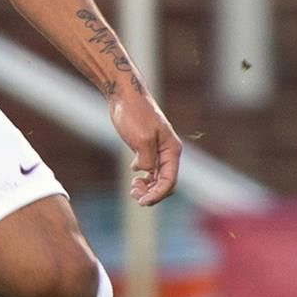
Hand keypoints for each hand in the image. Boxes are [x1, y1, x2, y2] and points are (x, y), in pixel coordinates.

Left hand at [109, 91, 181, 205]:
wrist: (124, 94)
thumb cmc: (134, 113)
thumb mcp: (141, 138)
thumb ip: (147, 159)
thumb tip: (146, 172)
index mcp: (172, 149)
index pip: (170, 180)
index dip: (158, 194)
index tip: (142, 202)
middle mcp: (168, 151)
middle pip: (166, 182)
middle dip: (152, 193)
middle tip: (134, 196)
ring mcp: (158, 149)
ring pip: (158, 177)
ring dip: (148, 187)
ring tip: (133, 189)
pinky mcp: (146, 147)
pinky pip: (150, 169)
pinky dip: (144, 178)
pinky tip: (135, 177)